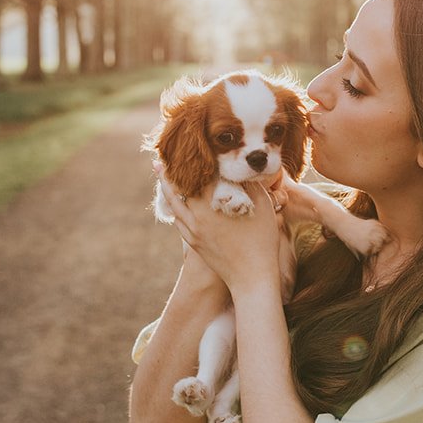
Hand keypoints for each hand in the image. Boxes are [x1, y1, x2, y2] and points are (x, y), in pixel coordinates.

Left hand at [155, 164, 280, 296]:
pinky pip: (177, 219)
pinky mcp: (193, 242)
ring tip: (159, 170)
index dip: (194, 158)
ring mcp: (193, 229)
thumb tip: (245, 167)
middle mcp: (198, 214)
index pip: (199, 173)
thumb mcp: (263, 207)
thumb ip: (252, 185)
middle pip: (180, 185)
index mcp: (214, 202)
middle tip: (165, 152)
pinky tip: (172, 200)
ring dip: (166, 185)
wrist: (251, 278)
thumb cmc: (262, 241)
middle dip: (173, 168)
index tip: (190, 144)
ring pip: (173, 202)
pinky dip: (173, 205)